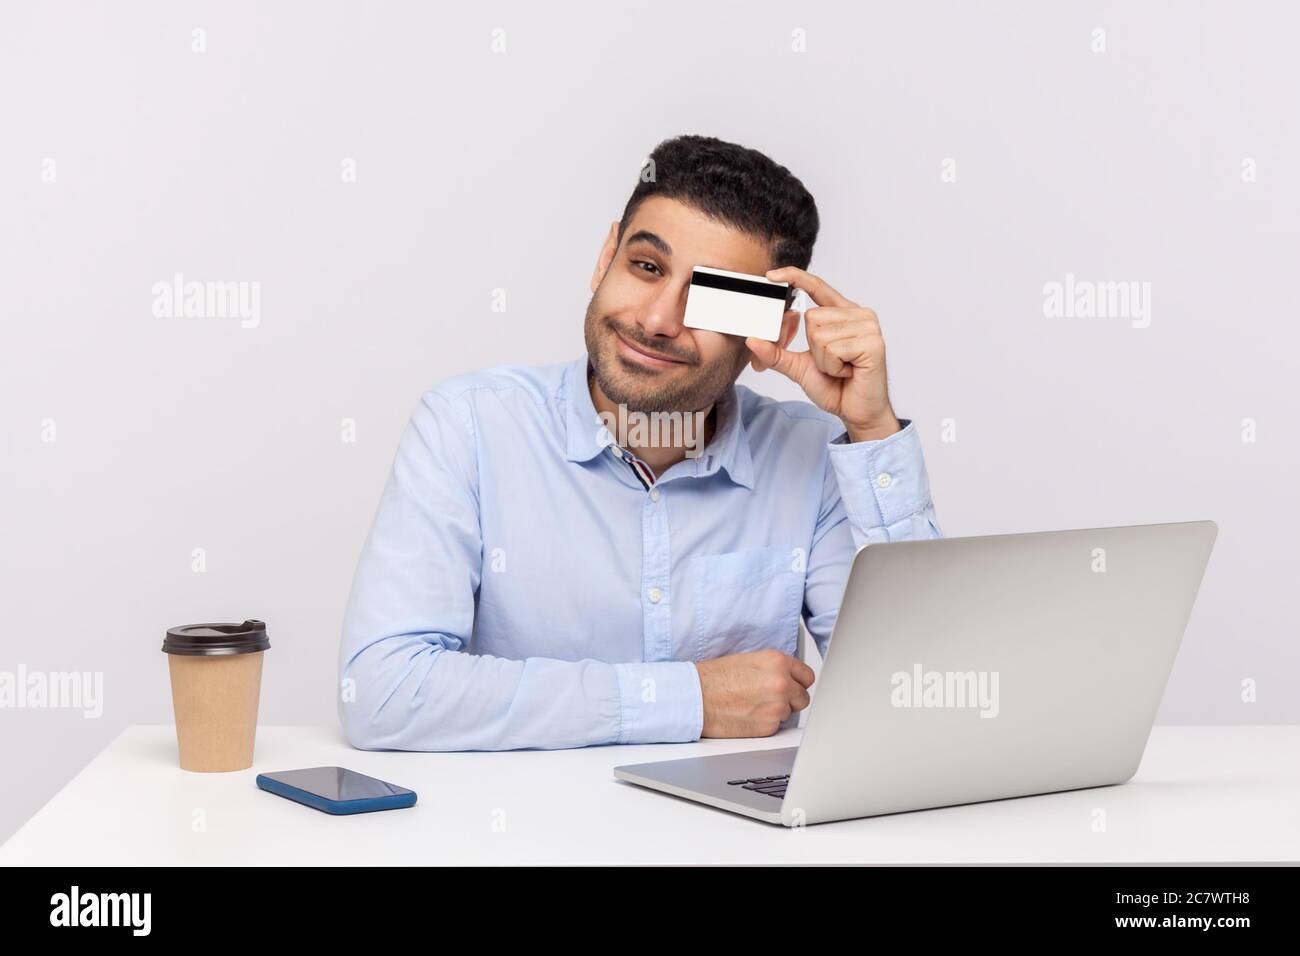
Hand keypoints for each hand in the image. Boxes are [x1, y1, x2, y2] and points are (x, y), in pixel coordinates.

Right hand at [695, 649, 815, 737]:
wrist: (695, 697)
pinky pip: (776, 727)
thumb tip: (789, 677)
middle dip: (790, 700)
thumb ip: (774, 668)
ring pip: (789, 714)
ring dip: (776, 712)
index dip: (798, 682)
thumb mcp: (749, 659)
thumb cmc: (714, 678)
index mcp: (777, 662)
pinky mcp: (768, 727)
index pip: (807, 676)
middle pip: (803, 698)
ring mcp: (777, 707)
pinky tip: (748, 715)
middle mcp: (781, 683)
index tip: (792, 686)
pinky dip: (765, 724)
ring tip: (752, 705)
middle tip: (770, 698)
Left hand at [745, 267, 900, 441]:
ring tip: (841, 368)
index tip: (771, 276)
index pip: (817, 287)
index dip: (795, 277)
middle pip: (811, 317)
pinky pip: (833, 349)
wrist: (857, 412)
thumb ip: (776, 353)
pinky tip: (848, 372)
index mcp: (842, 313)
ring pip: (820, 334)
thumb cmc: (834, 387)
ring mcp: (868, 326)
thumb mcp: (798, 367)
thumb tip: (751, 340)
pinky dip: (833, 367)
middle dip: (813, 348)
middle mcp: (858, 314)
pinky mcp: (873, 342)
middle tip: (831, 363)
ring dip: (824, 360)